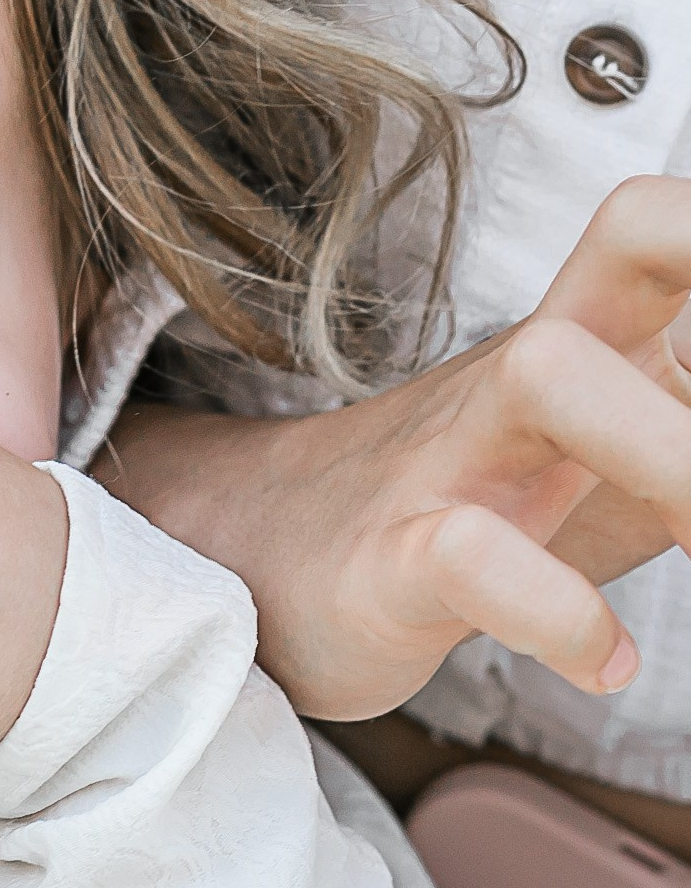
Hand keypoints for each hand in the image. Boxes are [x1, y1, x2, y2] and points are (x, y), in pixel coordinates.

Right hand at [107, 176, 690, 721]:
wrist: (240, 560)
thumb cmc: (452, 509)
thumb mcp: (600, 464)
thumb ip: (687, 444)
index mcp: (580, 343)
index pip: (662, 226)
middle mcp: (518, 377)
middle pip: (625, 246)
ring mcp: (446, 458)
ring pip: (546, 374)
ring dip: (667, 448)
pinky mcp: (384, 559)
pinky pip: (466, 559)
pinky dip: (556, 615)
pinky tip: (605, 660)